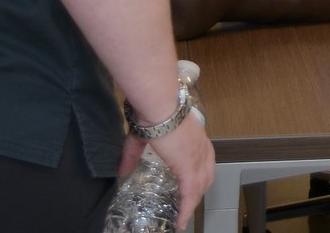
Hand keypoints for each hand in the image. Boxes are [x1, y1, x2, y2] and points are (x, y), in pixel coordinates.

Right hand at [119, 115, 214, 230]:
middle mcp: (202, 148)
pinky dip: (187, 209)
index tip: (195, 184)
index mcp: (195, 138)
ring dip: (194, 202)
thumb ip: (132, 155)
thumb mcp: (142, 137)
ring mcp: (197, 158)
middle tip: (189, 203)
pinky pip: (190, 194)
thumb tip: (121, 172)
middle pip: (207, 175)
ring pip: (200, 186)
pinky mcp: (189, 167)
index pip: (205, 160)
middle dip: (200, 190)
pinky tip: (181, 221)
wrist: (159, 108)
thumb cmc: (152, 115)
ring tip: (185, 216)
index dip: (201, 174)